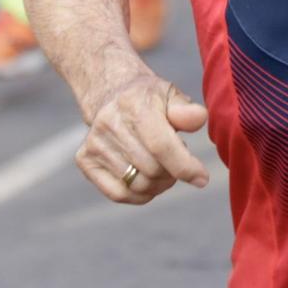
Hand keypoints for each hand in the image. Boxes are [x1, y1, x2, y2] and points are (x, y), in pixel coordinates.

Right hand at [76, 75, 210, 204]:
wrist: (111, 93)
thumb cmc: (148, 98)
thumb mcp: (170, 94)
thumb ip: (187, 110)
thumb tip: (199, 118)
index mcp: (134, 104)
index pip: (161, 146)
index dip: (185, 167)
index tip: (202, 178)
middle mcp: (109, 124)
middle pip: (152, 169)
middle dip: (173, 173)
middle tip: (177, 161)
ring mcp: (94, 144)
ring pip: (138, 185)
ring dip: (159, 184)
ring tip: (163, 168)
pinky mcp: (85, 160)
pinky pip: (118, 194)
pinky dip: (140, 195)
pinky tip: (148, 181)